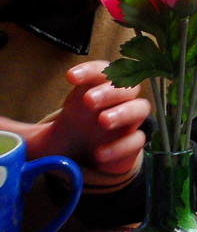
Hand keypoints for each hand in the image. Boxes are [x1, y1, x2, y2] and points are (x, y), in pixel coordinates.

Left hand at [24, 61, 150, 180]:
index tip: (70, 77)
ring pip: (140, 108)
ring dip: (123, 112)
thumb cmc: (69, 138)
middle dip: (109, 90)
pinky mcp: (133, 143)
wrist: (88, 161)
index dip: (90, 70)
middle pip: (126, 86)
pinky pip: (137, 140)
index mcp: (96, 91)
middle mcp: (117, 102)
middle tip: (89, 101)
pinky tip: (100, 153)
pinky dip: (122, 145)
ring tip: (103, 121)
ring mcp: (128, 122)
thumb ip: (22, 132)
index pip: (102, 70)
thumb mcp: (43, 134)